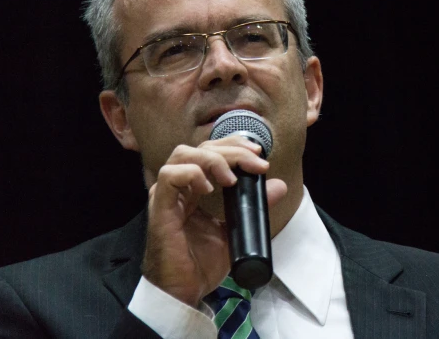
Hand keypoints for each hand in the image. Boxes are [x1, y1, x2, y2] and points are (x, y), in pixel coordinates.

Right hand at [141, 135, 287, 306]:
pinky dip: (192, 174)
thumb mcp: (236, 230)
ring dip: (212, 159)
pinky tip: (208, 187)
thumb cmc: (201, 263)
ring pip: (183, 155)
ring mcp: (166, 195)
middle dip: (231, 149)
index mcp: (194, 188)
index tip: (258, 154)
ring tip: (232, 178)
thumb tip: (279, 185)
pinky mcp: (160, 208)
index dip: (234, 146)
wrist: (184, 292)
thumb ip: (254, 207)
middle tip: (255, 161)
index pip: (211, 151)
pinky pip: (169, 177)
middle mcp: (178, 187)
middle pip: (200, 147)